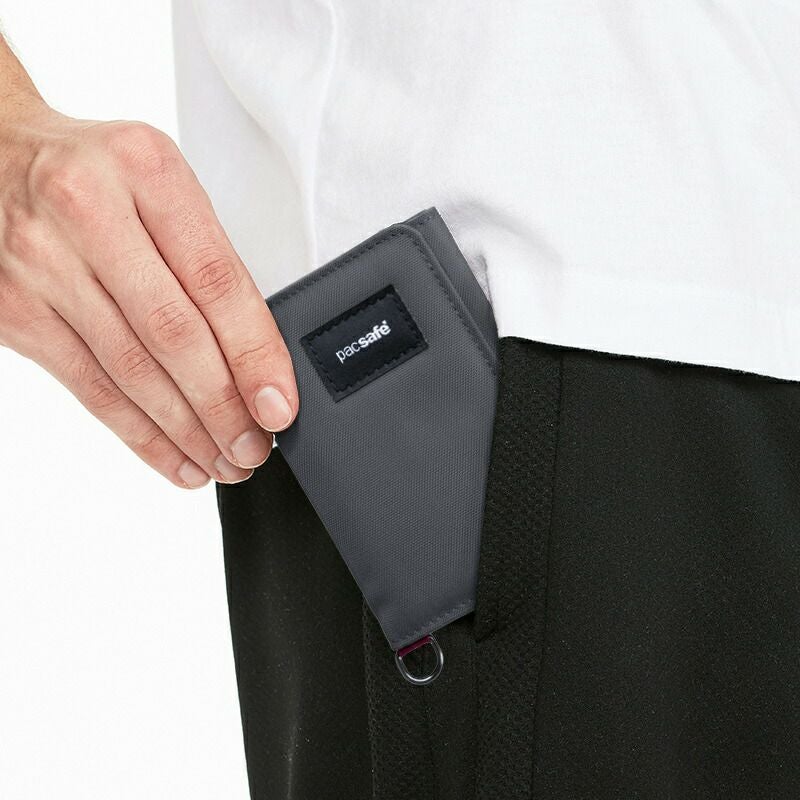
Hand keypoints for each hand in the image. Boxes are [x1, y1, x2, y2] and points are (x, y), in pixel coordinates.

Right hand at [0, 108, 298, 486]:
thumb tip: (257, 359)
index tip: (279, 404)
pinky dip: (140, 433)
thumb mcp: (161, 185)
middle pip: (172, 334)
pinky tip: (177, 458)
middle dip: (223, 406)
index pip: (215, 281)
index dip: (253, 354)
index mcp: (145, 170)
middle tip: (255, 447)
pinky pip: (89, 387)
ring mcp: (41, 263)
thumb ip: (206, 258)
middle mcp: (88, 212)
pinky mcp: (13, 310)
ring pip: (131, 371)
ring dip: (187, 430)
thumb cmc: (95, 172)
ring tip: (226, 461)